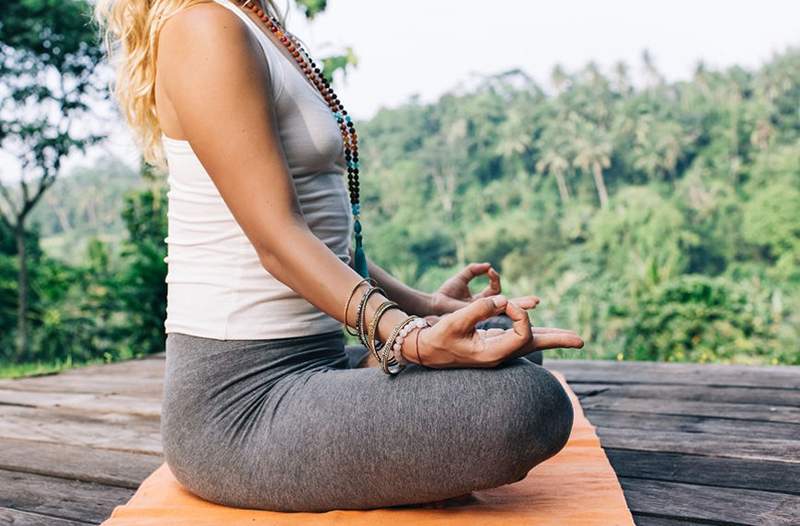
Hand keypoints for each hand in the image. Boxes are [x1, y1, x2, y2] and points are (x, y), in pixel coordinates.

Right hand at [409, 295, 582, 367]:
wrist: (424, 350)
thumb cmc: (437, 337)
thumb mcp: (455, 322)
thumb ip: (479, 310)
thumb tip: (502, 300)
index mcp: (493, 354)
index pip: (523, 332)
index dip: (520, 313)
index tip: (504, 301)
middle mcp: (499, 354)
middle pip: (535, 346)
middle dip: (558, 340)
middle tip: (582, 341)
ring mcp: (497, 350)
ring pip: (529, 342)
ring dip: (550, 337)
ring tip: (573, 339)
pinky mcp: (493, 344)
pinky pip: (519, 338)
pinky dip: (533, 333)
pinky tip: (545, 333)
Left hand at [429, 262, 538, 314]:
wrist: (433, 306)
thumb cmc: (444, 294)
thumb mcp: (461, 279)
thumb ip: (473, 270)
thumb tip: (489, 265)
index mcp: (481, 301)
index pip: (496, 291)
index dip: (495, 279)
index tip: (490, 271)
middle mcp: (485, 309)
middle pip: (508, 305)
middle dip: (522, 302)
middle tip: (537, 301)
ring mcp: (483, 314)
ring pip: (506, 310)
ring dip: (520, 305)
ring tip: (534, 303)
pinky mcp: (480, 316)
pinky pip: (496, 312)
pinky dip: (506, 306)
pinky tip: (513, 304)